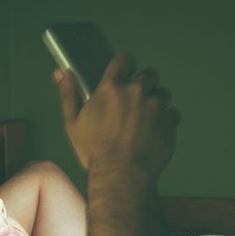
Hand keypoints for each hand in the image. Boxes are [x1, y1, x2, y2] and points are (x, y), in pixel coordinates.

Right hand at [55, 53, 180, 180]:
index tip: (125, 72)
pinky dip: (166, 121)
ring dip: (156, 102)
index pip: (124, 59)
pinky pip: (173, 114)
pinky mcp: (170, 122)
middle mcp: (137, 91)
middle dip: (143, 84)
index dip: (125, 65)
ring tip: (145, 119)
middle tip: (135, 102)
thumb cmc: (95, 151)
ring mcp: (156, 106)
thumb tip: (61, 73)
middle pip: (148, 75)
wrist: (121, 175)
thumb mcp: (74, 122)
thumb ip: (69, 94)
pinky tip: (153, 132)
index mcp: (112, 87)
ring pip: (163, 94)